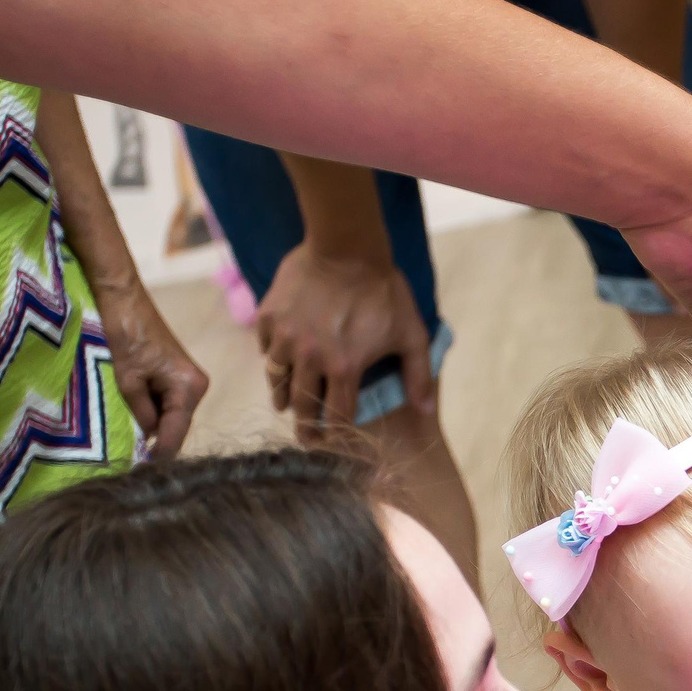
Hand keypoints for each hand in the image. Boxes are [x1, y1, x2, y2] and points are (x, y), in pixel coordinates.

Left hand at [91, 276, 208, 458]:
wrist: (122, 298)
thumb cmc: (125, 333)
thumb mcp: (127, 380)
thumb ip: (141, 414)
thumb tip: (147, 439)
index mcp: (190, 387)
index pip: (177, 432)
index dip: (159, 454)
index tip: (142, 473)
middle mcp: (197, 386)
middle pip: (176, 426)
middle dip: (155, 439)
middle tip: (129, 457)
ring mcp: (189, 381)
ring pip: (170, 416)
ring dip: (151, 424)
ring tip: (126, 434)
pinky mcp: (177, 376)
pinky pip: (165, 403)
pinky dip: (150, 410)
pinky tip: (132, 413)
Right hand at [256, 241, 436, 441]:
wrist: (346, 246)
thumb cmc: (384, 290)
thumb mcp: (412, 333)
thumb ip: (418, 375)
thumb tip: (426, 412)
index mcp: (343, 368)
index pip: (335, 417)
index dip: (333, 435)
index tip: (329, 444)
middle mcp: (309, 358)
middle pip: (300, 405)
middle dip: (303, 426)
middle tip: (305, 437)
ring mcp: (284, 337)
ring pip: (277, 379)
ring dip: (284, 394)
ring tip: (286, 402)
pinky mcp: (268, 317)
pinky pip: (265, 348)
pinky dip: (272, 357)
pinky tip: (281, 359)